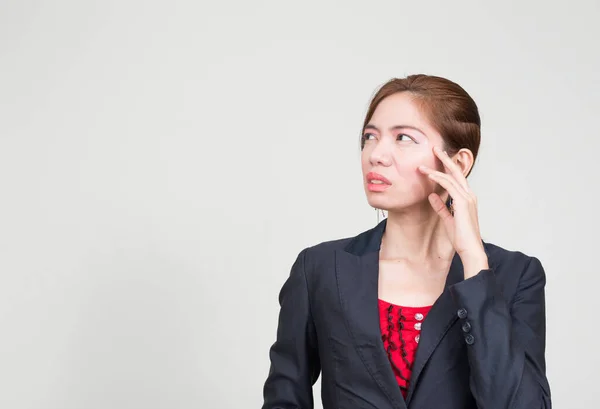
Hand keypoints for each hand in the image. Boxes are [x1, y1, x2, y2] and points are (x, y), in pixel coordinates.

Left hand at [418, 146, 487, 277]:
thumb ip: (441, 207)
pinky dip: (438, 178)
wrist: (470, 249)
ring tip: (422, 165)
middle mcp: (469, 195)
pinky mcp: (462, 202)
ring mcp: (467, 198)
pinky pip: (448, 185)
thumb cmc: (460, 238)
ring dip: (435, 169)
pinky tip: (428, 175)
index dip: (447, 168)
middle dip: (445, 159)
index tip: (437, 160)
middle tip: (435, 149)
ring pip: (451, 177)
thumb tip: (432, 196)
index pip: (456, 178)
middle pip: (457, 172)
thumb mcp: (447, 220)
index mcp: (467, 199)